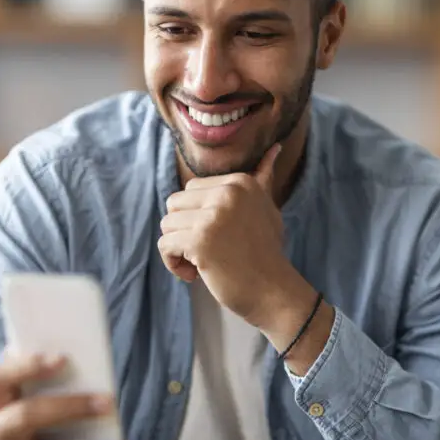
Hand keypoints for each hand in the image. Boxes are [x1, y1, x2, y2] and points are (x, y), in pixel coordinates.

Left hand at [158, 143, 302, 325]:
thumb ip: (262, 179)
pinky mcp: (200, 241)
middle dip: (183, 230)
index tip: (219, 237)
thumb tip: (274, 147)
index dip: (197, 216)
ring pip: (167, 225)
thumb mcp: (267, 208)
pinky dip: (173, 263)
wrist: (274, 291)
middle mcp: (227, 194)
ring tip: (202, 263)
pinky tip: (194, 275)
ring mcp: (213, 217)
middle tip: (208, 251)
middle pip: (174, 204)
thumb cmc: (267, 253)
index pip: (190, 189)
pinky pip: (165, 245)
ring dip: (178, 248)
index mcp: (239, 182)